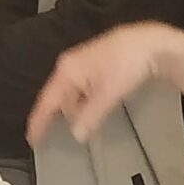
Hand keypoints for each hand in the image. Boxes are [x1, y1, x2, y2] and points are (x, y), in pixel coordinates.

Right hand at [26, 23, 181, 144]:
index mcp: (66, 71)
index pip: (46, 102)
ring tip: (93, 118)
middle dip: (64, 117)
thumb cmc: (126, 63)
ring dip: (80, 109)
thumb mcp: (107, 95)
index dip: (38, 122)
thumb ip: (89, 117)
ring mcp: (82, 65)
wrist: (150, 44)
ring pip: (73, 95)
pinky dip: (88, 102)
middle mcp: (69, 66)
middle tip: (67, 134)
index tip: (33, 140)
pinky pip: (84, 90)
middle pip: (60, 99)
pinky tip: (100, 106)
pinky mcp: (95, 66)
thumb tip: (76, 134)